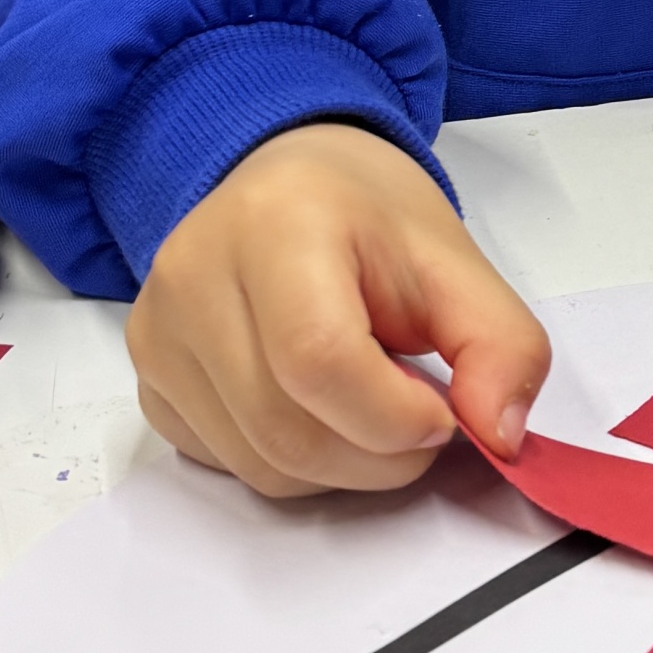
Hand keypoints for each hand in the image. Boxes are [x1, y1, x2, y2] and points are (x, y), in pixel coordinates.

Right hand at [127, 122, 549, 498]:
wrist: (293, 185)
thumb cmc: (368, 217)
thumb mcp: (456, 260)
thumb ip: (501, 345)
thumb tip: (498, 435)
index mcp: (275, 223)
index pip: (318, 359)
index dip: (395, 416)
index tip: (443, 412)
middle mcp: (194, 276)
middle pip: (286, 430)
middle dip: (379, 454)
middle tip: (420, 418)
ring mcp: (159, 335)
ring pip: (260, 464)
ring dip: (342, 466)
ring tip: (373, 403)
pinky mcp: (151, 382)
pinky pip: (231, 466)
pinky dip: (294, 463)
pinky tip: (319, 407)